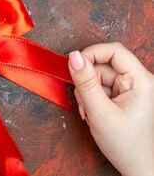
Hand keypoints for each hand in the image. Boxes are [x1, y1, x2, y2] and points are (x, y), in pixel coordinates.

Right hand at [68, 43, 153, 175]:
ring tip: (90, 113)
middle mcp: (139, 82)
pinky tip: (94, 114)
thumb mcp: (99, 112)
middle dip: (87, 82)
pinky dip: (93, 100)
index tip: (74, 65)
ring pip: (100, 78)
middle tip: (84, 102)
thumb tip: (73, 56)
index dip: (91, 54)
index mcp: (141, 81)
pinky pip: (102, 89)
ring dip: (88, 93)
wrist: (140, 169)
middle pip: (103, 66)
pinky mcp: (125, 98)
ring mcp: (132, 90)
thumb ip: (85, 82)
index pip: (114, 51)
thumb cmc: (127, 146)